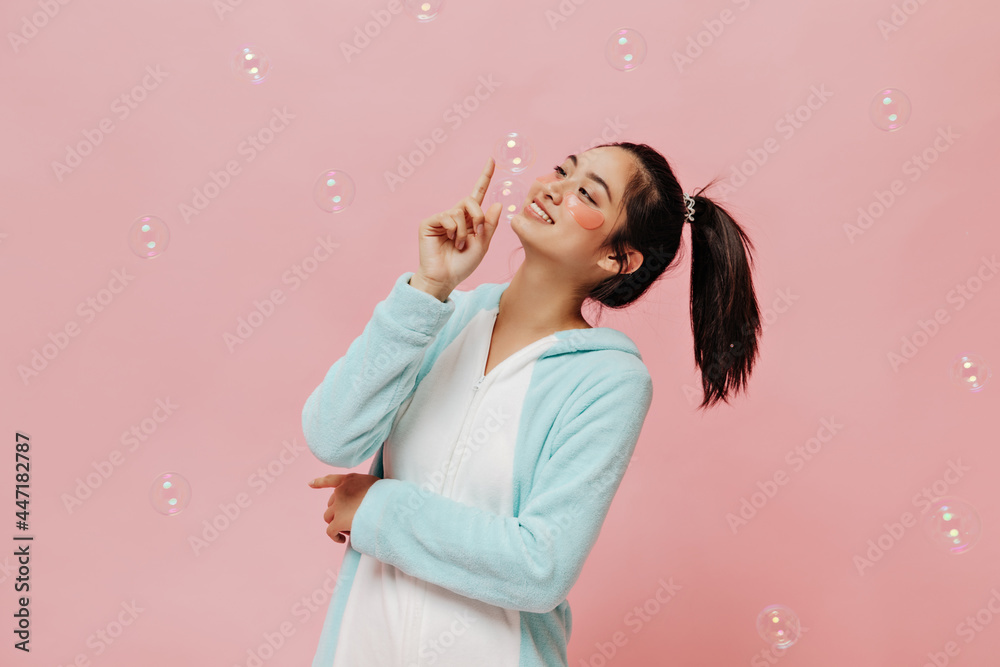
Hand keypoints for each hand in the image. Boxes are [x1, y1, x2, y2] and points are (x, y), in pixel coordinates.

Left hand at [308, 473, 381, 543]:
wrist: (386, 505)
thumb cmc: (387, 496)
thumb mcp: (375, 484)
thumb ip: (364, 489)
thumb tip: (363, 502)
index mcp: (349, 479)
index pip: (331, 479)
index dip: (319, 482)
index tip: (310, 484)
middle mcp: (340, 491)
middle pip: (331, 503)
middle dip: (338, 511)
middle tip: (351, 519)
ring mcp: (338, 506)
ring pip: (328, 517)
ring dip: (336, 523)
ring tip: (349, 529)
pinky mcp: (338, 521)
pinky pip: (330, 531)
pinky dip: (335, 536)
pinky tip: (342, 540)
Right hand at [415, 156, 502, 292]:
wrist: (445, 277)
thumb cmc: (462, 264)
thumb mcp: (482, 245)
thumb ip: (489, 225)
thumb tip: (497, 203)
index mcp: (469, 220)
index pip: (477, 194)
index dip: (484, 177)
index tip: (491, 160)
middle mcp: (455, 215)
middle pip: (471, 200)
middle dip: (478, 216)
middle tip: (476, 233)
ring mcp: (441, 218)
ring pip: (459, 211)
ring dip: (463, 231)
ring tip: (458, 244)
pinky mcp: (430, 222)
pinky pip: (447, 216)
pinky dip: (452, 230)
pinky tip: (448, 241)